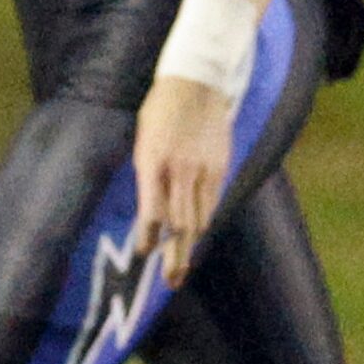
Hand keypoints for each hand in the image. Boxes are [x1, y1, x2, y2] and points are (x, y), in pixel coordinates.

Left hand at [130, 74, 237, 287]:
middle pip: (179, 224)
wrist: (196, 83)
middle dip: (174, 255)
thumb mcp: (143, 141)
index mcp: (152, 163)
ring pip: (198, 217)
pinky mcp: (221, 166)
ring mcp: (203, 170)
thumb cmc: (160, 112)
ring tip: (181, 268)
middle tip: (170, 280)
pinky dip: (203, 220)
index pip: (152, 211)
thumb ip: (147, 176)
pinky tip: (196, 235)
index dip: (149, 237)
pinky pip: (212, 201)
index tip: (143, 254)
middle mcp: (179, 171)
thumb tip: (150, 212)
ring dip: (190, 245)